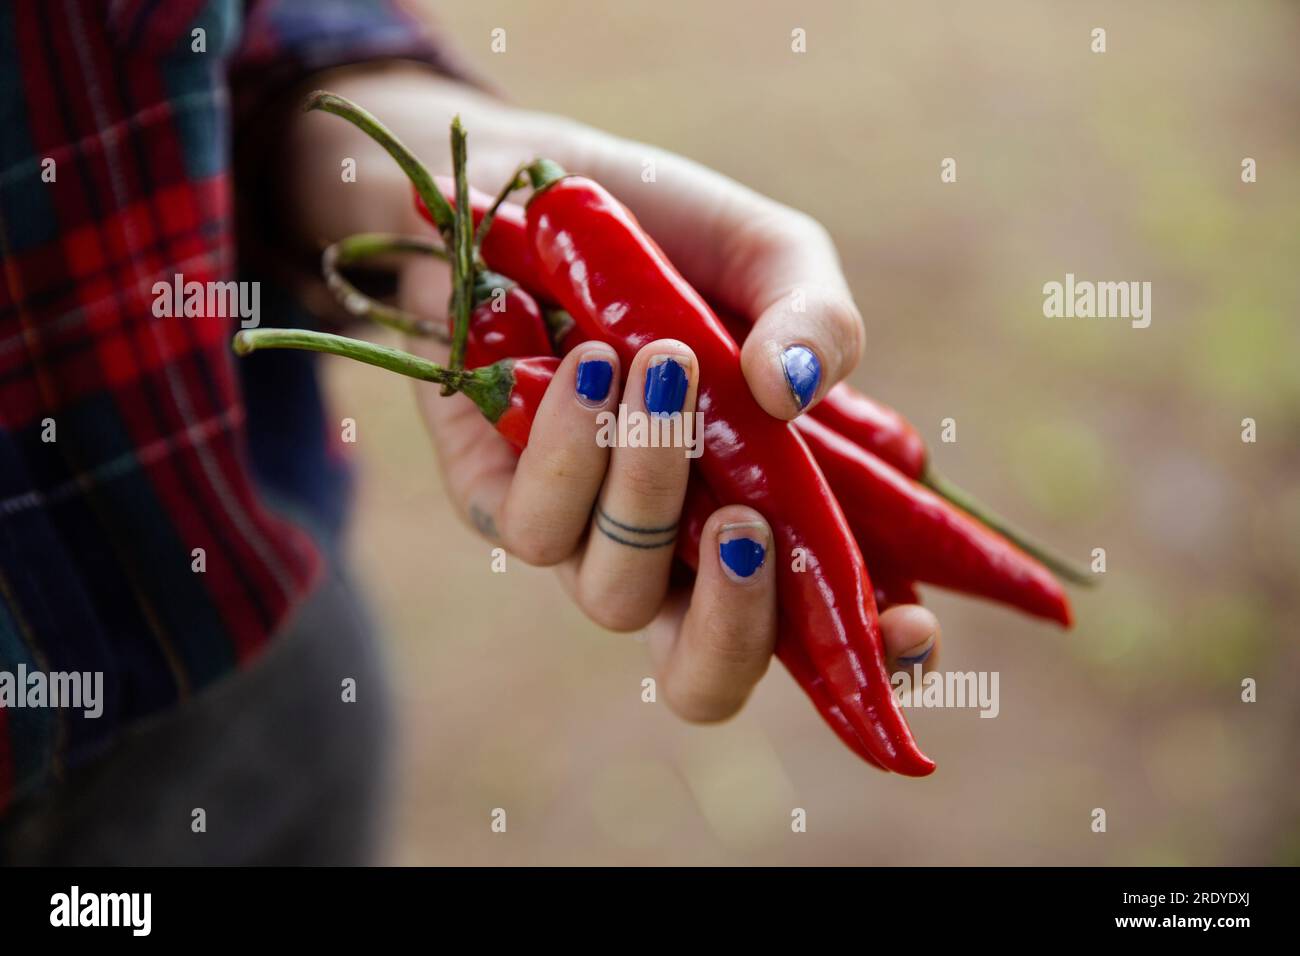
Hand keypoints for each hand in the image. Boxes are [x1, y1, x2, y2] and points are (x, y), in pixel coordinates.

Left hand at [287, 65, 942, 722]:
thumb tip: (796, 392)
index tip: (907, 630)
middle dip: (735, 629)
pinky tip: (590, 365)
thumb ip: (814, 318)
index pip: (826, 625)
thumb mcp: (765, 253)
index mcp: (769, 503)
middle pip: (705, 679)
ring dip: (650, 489)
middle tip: (746, 524)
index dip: (874, 659)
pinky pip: (535, 530)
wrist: (521, 185)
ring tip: (663, 369)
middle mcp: (679, 545)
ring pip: (616, 598)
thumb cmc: (663, 231)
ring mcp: (587, 534)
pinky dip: (572, 449)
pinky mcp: (500, 501)